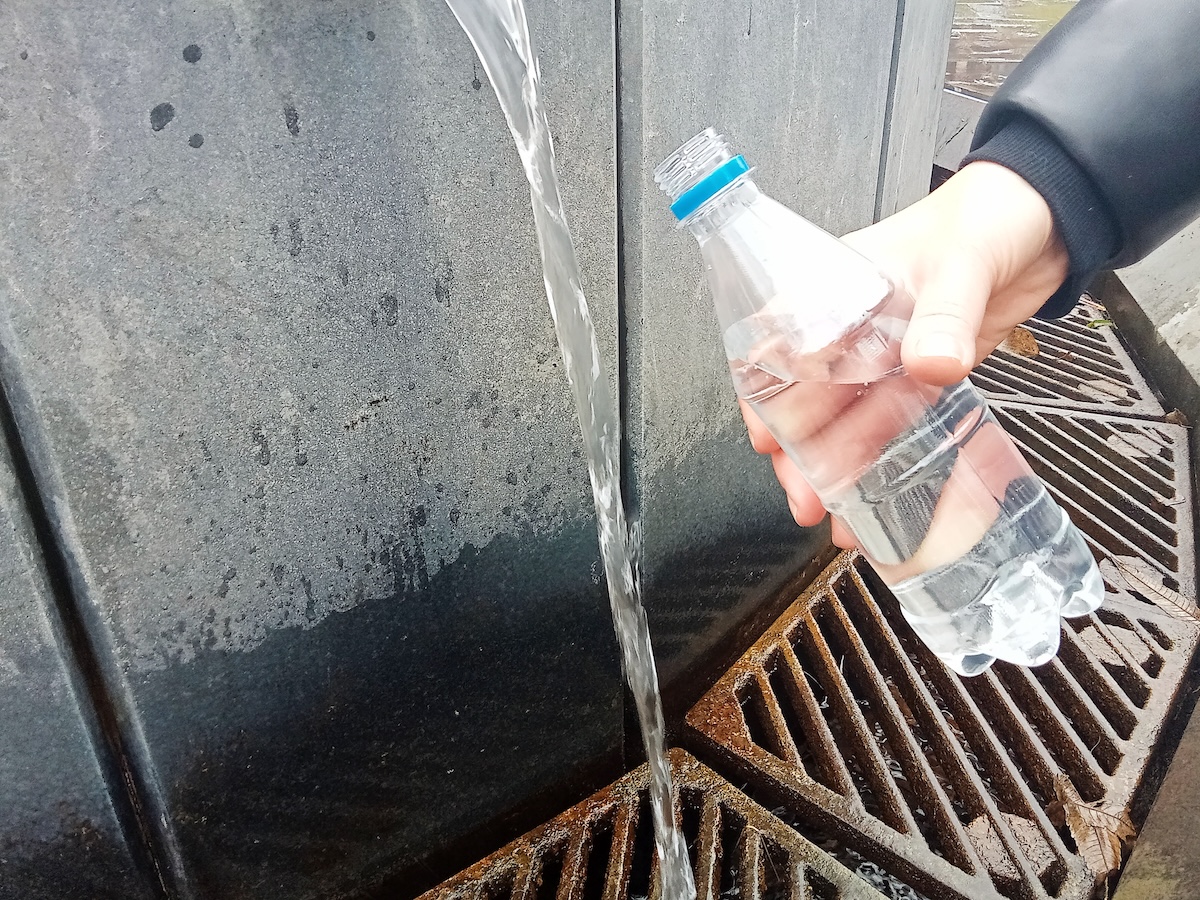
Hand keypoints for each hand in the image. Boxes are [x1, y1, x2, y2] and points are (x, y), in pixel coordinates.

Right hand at [741, 161, 1068, 546]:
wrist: (1048, 221)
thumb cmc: (989, 217)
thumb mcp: (961, 261)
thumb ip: (945, 314)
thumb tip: (931, 363)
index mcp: (836, 286)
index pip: (778, 344)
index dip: (764, 394)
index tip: (765, 437)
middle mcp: (851, 326)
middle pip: (806, 395)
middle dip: (799, 450)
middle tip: (803, 494)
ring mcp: (884, 355)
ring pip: (844, 418)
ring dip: (834, 466)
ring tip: (831, 511)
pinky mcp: (921, 376)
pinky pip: (890, 425)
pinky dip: (880, 460)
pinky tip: (876, 494)